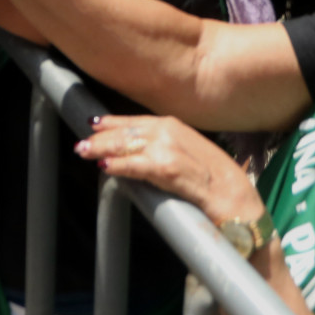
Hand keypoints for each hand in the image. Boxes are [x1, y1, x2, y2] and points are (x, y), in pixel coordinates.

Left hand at [74, 115, 261, 226]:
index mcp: (174, 125)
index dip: (113, 122)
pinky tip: (105, 167)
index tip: (94, 124)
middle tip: (81, 142)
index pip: (135, 121)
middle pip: (126, 131)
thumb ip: (165, 145)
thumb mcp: (188, 150)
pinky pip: (135, 165)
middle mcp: (169, 131)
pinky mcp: (167, 168)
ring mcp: (167, 149)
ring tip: (84, 151)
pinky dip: (118, 165)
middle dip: (101, 137)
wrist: (232, 193)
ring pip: (126, 146)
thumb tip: (139, 151)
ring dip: (102, 149)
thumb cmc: (213, 176)